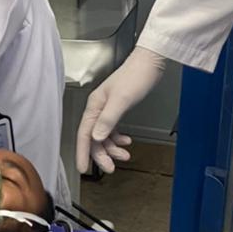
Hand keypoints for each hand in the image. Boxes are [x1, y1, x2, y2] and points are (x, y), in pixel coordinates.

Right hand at [76, 47, 167, 175]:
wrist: (150, 63)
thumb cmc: (136, 76)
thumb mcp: (122, 100)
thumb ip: (108, 120)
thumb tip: (96, 138)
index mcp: (94, 106)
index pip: (84, 135)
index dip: (83, 153)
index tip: (82, 168)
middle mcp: (97, 109)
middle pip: (94, 138)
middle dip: (101, 155)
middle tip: (110, 168)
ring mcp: (107, 110)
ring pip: (104, 136)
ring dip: (112, 148)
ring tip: (124, 155)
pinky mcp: (116, 110)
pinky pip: (112, 130)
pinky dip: (118, 139)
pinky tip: (127, 142)